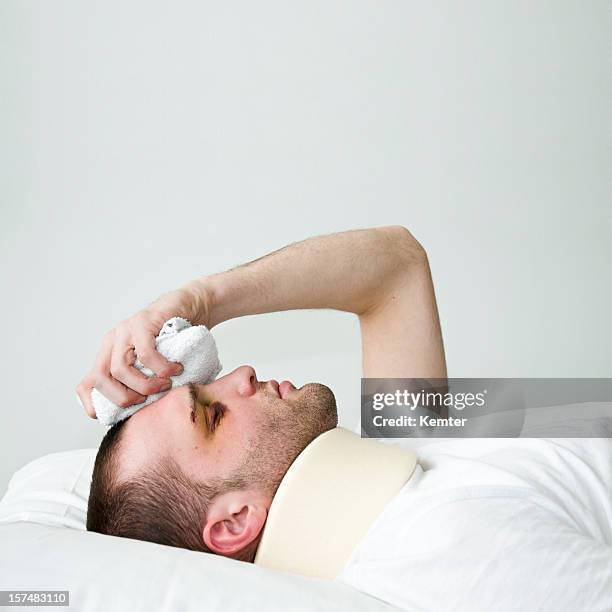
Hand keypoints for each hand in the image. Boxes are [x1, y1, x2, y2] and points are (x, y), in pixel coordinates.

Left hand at [77, 284, 210, 418]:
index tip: (114, 416)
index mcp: (110, 354)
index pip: (86, 384)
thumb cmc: (175, 340)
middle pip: (99, 378)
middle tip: (145, 401)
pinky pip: (145, 353)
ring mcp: (126, 330)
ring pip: (119, 369)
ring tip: (165, 385)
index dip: (93, 405)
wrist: (192, 305)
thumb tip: (141, 414)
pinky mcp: (143, 322)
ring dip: (144, 385)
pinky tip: (175, 369)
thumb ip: (143, 381)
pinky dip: (161, 368)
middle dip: (121, 398)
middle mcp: (113, 342)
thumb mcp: (153, 363)